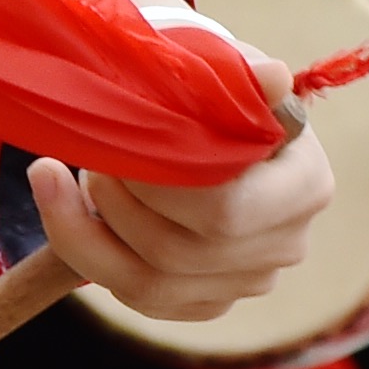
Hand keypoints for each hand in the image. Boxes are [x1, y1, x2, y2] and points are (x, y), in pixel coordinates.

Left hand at [32, 32, 330, 324]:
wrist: (216, 118)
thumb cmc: (221, 87)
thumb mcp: (230, 68)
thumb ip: (244, 77)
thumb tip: (274, 77)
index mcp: (305, 185)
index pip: (224, 212)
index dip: (158, 187)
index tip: (119, 142)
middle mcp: (285, 244)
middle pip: (179, 253)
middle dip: (114, 206)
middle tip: (88, 158)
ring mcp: (247, 280)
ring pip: (149, 286)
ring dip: (89, 233)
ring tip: (63, 181)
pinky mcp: (209, 300)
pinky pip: (140, 298)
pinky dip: (92, 257)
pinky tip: (68, 213)